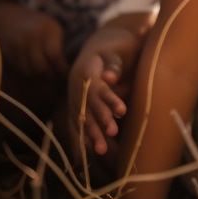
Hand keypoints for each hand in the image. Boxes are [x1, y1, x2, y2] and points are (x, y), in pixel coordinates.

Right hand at [0, 6, 67, 79]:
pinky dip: (31, 75)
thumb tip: (74, 68)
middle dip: (52, 77)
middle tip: (60, 81)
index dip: (62, 70)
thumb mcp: (54, 29)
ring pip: (31, 71)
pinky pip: (21, 70)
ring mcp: (18, 45)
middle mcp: (31, 36)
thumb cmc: (40, 25)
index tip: (69, 76)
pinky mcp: (8, 53)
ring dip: (42, 78)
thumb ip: (62, 45)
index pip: (55, 55)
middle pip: (42, 67)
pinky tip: (38, 74)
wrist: (10, 18)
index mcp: (48, 29)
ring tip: (50, 78)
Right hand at [66, 25, 143, 155]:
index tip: (123, 111)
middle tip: (113, 133)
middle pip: (87, 105)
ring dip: (91, 134)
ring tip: (102, 151)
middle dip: (99, 121)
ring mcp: (74, 96)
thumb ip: (114, 64)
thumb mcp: (118, 50)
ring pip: (81, 117)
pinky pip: (79, 123)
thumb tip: (109, 78)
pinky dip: (85, 137)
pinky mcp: (77, 106)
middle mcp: (76, 85)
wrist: (101, 47)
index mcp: (87, 69)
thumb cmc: (117, 49)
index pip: (96, 87)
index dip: (108, 100)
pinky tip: (94, 151)